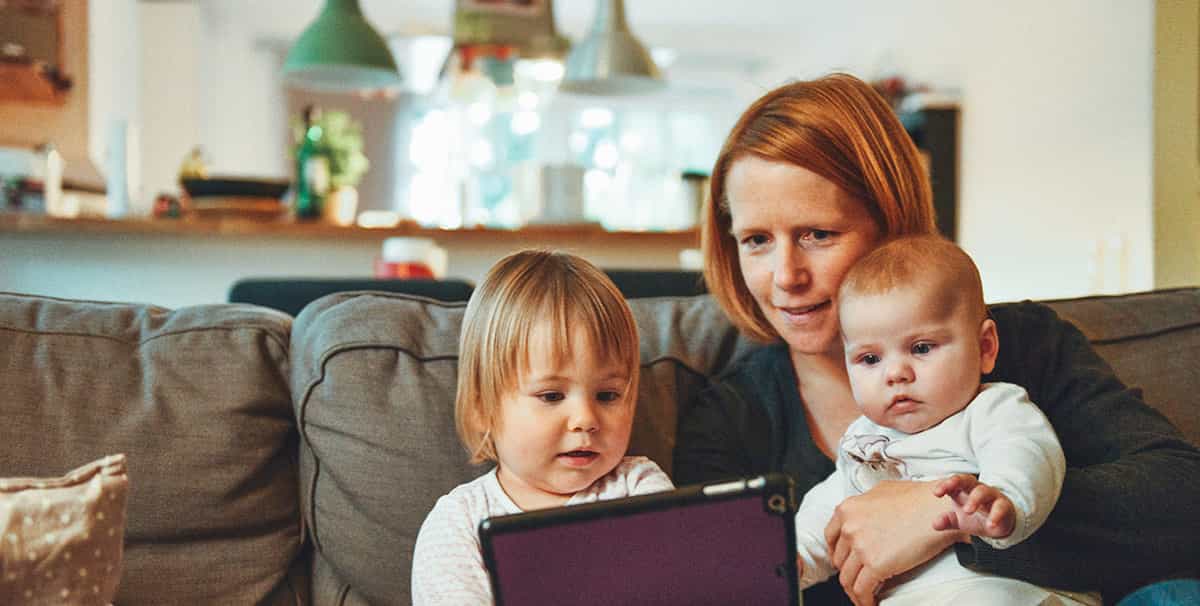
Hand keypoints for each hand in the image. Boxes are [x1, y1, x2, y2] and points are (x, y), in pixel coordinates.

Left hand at [825, 480, 962, 605]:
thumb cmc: (919, 498)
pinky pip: (862, 590)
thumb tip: (866, 513)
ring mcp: (860, 546)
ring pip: (847, 578)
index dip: (837, 552)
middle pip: (839, 559)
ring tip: (864, 596)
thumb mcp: (884, 490)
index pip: (831, 537)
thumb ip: (868, 502)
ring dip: (854, 590)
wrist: (941, 508)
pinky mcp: (875, 564)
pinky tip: (871, 603)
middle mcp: (849, 527)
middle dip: (848, 571)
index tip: (843, 561)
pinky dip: (864, 600)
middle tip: (858, 578)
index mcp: (848, 509)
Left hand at [932, 474, 1014, 538]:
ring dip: (975, 499)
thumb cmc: (975, 516)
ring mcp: (992, 495)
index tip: (936, 493)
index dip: (945, 484)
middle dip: (958, 484)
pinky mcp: (1004, 505)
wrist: (998, 524)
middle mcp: (977, 489)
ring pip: (984, 491)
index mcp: (964, 489)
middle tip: (947, 494)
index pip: (954, 482)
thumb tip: (935, 524)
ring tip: (967, 511)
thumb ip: (947, 521)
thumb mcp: (959, 520)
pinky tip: (990, 525)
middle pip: (968, 480)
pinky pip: (1000, 507)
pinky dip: (995, 515)